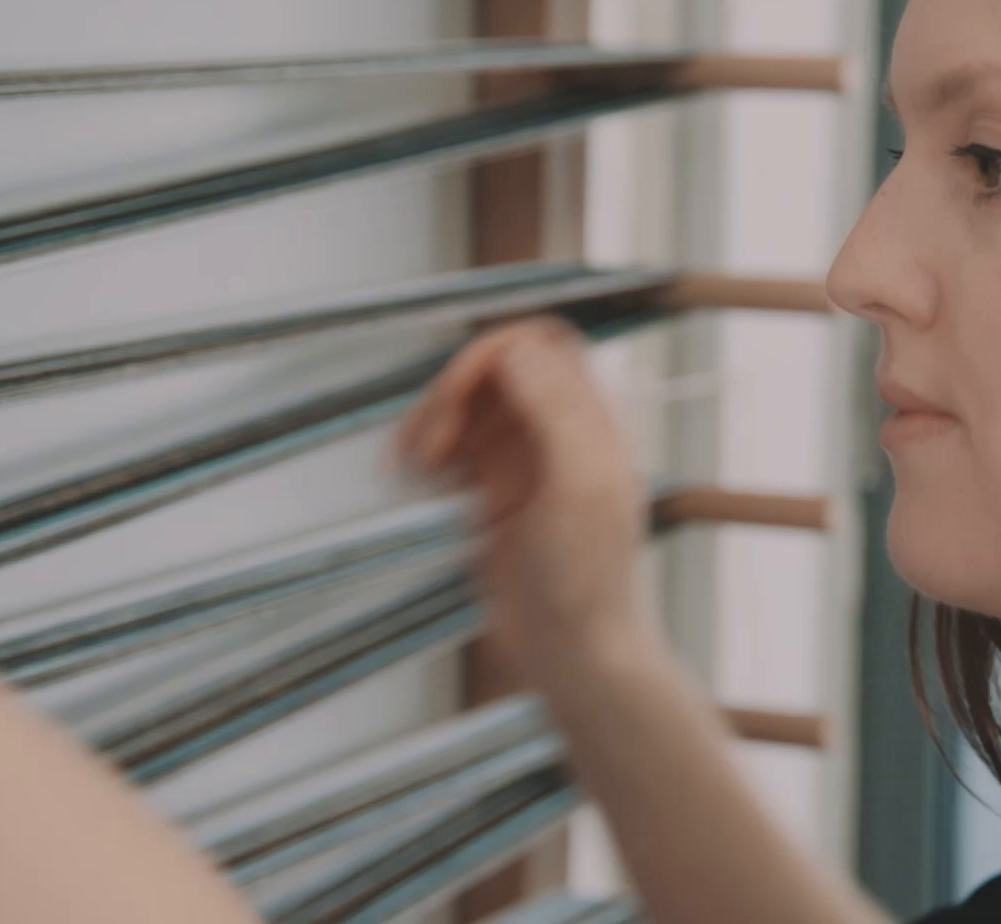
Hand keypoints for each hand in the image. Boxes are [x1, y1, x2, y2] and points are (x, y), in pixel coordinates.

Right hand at [398, 317, 651, 678]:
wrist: (575, 658)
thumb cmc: (590, 581)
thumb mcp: (579, 487)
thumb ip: (555, 409)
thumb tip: (516, 347)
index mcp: (591, 419)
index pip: (538, 343)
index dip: (491, 353)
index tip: (456, 395)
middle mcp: (558, 431)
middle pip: (492, 371)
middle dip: (450, 395)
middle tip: (431, 447)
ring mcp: (524, 462)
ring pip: (466, 407)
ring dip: (429, 423)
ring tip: (413, 468)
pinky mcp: (493, 494)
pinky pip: (451, 448)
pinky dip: (422, 453)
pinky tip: (410, 477)